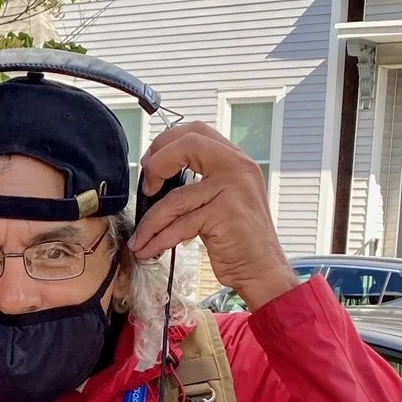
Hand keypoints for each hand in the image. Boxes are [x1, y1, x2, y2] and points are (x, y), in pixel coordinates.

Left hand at [128, 123, 297, 310]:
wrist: (262, 269)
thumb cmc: (240, 238)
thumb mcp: (225, 197)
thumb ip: (203, 179)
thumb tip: (159, 174)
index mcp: (237, 160)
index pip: (197, 132)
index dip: (167, 143)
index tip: (152, 165)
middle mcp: (238, 168)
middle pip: (187, 145)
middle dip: (156, 164)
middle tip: (147, 189)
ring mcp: (233, 189)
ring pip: (175, 197)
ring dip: (150, 221)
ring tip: (140, 238)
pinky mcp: (224, 215)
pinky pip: (179, 224)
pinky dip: (158, 239)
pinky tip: (149, 249)